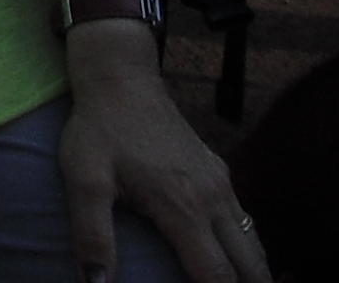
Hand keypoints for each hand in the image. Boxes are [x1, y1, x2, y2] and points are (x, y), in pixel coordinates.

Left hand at [58, 31, 270, 280]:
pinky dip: (249, 251)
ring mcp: (222, 184)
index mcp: (185, 208)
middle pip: (251, 267)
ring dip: (255, 274)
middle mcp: (214, 199)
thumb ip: (92, 235)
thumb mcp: (83, 179)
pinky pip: (245, 223)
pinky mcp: (219, 172)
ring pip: (254, 245)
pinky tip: (239, 264)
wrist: (121, 77)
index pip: (219, 277)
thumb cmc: (99, 128)